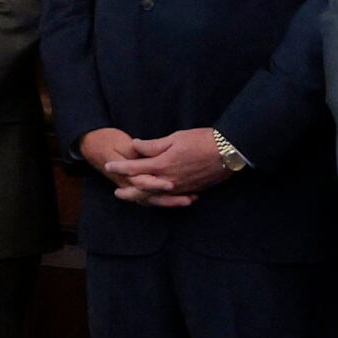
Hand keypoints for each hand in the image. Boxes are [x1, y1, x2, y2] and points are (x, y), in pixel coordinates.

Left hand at [101, 127, 235, 204]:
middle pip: (142, 188)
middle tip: (117, 193)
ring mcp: (179, 188)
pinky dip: (160, 200)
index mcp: (163, 165)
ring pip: (156, 196)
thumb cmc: (202, 140)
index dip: (121, 166)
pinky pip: (171, 198)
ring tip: (133, 198)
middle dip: (128, 190)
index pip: (135, 167)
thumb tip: (136, 146)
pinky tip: (156, 199)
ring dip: (142, 197)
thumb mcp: (175, 138)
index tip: (109, 165)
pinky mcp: (189, 190)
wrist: (228, 153)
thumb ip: (153, 145)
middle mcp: (169, 180)